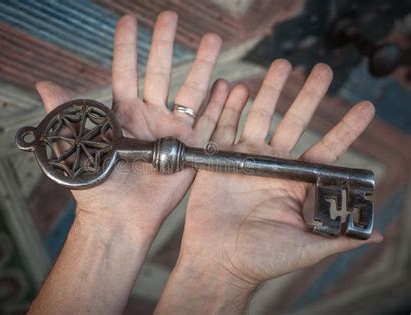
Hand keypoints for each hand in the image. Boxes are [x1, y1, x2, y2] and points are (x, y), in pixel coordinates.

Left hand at [29, 11, 230, 313]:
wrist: (119, 216)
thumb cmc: (97, 186)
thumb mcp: (78, 146)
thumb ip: (67, 114)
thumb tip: (42, 83)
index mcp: (123, 113)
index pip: (126, 71)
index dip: (128, 46)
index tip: (130, 20)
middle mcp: (149, 116)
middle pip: (160, 71)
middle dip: (165, 43)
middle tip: (171, 16)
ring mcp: (172, 130)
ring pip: (190, 90)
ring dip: (201, 64)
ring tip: (212, 38)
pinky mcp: (191, 147)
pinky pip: (208, 120)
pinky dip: (220, 103)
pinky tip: (229, 84)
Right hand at [156, 60, 382, 312]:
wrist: (219, 261)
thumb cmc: (263, 259)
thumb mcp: (307, 248)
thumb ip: (339, 236)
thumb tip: (378, 232)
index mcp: (297, 184)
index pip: (327, 149)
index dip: (346, 128)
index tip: (365, 107)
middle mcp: (274, 167)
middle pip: (294, 123)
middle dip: (308, 96)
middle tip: (321, 70)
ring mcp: (246, 159)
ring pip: (261, 117)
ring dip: (270, 91)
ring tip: (281, 65)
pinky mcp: (220, 159)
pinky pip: (224, 127)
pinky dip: (228, 107)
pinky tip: (237, 87)